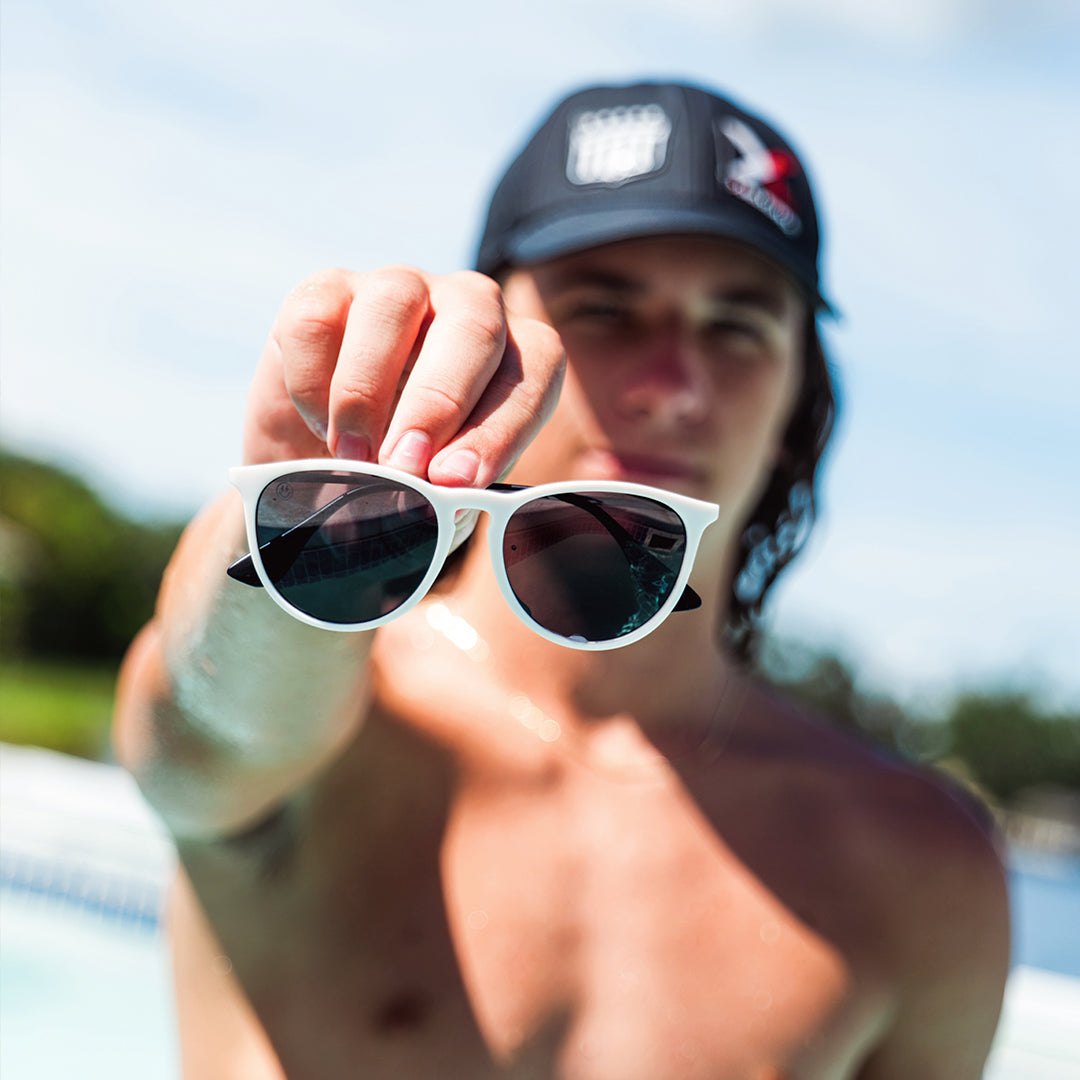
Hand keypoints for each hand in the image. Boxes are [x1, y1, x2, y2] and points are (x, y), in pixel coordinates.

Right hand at [242, 266, 564, 486]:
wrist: (325, 459)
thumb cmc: (407, 467)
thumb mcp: (442, 484)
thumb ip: (454, 486)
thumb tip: (444, 497)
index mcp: (517, 353)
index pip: (533, 375)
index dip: (500, 429)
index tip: (459, 482)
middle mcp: (466, 306)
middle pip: (475, 323)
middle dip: (440, 401)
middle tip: (407, 466)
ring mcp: (398, 289)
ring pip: (394, 303)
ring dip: (369, 390)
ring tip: (355, 457)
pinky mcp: (327, 291)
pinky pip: (319, 319)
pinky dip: (314, 382)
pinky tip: (320, 424)